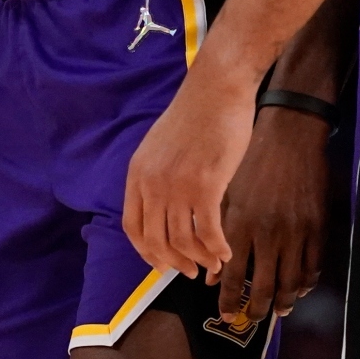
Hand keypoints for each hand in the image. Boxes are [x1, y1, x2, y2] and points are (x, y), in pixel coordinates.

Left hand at [122, 61, 255, 279]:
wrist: (217, 88)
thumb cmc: (195, 115)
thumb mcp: (160, 147)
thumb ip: (156, 176)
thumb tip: (163, 208)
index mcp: (137, 173)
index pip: (132, 228)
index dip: (147, 253)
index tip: (163, 263)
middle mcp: (152, 183)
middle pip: (156, 241)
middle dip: (174, 262)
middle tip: (190, 270)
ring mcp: (177, 185)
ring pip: (183, 241)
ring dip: (200, 259)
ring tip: (213, 262)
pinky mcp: (206, 185)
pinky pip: (208, 232)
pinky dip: (218, 248)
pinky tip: (226, 251)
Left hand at [216, 106, 328, 328]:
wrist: (289, 131)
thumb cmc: (250, 156)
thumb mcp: (225, 189)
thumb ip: (214, 230)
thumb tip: (210, 273)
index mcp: (240, 221)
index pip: (232, 275)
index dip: (229, 300)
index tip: (226, 312)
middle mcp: (268, 231)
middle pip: (264, 287)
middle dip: (256, 310)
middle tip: (251, 319)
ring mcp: (296, 230)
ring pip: (291, 283)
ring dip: (283, 302)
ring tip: (277, 310)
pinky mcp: (317, 225)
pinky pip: (313, 266)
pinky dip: (305, 283)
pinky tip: (298, 288)